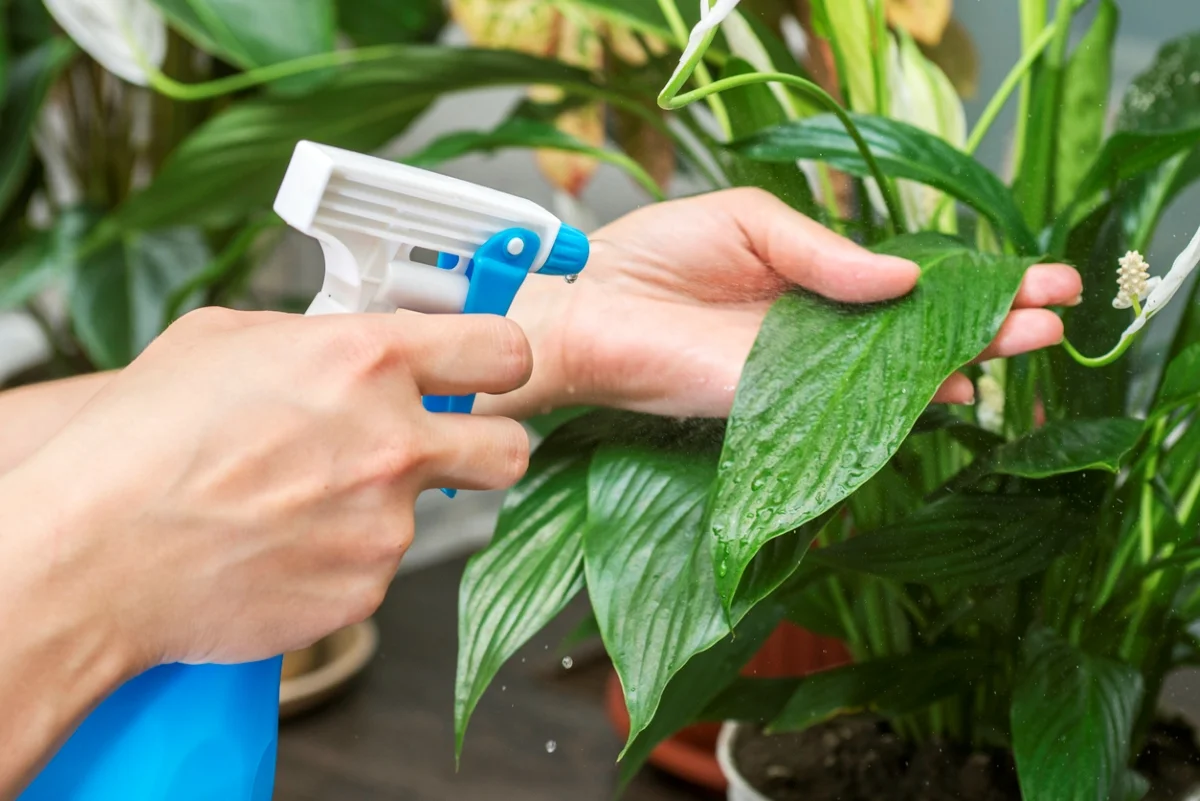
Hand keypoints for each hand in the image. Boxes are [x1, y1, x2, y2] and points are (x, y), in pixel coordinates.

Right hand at [4, 307, 531, 669]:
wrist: (94, 553)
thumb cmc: (143, 439)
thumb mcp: (227, 339)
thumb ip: (317, 336)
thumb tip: (354, 344)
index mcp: (368, 360)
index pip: (502, 348)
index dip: (500, 361)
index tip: (490, 371)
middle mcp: (395, 441)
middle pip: (509, 447)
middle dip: (483, 448)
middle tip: (436, 450)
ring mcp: (385, 523)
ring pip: (426, 512)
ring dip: (380, 506)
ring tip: (297, 503)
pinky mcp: (365, 589)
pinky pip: (374, 568)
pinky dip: (339, 558)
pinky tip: (280, 545)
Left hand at [496, 188, 1081, 417]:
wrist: (588, 302)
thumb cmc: (656, 253)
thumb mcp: (753, 223)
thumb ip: (827, 252)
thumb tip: (906, 278)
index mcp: (814, 280)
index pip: (908, 284)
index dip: (970, 280)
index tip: (1033, 274)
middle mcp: (819, 332)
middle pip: (920, 332)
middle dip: (990, 320)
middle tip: (1055, 310)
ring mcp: (804, 374)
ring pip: (898, 372)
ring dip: (967, 359)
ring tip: (1033, 342)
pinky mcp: (778, 407)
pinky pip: (852, 407)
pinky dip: (906, 399)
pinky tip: (958, 386)